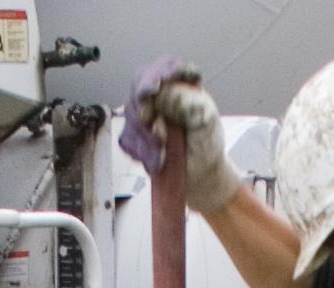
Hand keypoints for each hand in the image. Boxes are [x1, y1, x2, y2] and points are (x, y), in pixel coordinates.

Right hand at [120, 58, 238, 214]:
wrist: (199, 175)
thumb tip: (162, 90)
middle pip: (140, 84)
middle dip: (143, 106)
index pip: (167, 65)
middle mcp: (160, 93)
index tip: (155, 87)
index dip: (158, 72)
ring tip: (162, 155)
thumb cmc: (206, 144)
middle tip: (151, 124)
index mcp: (182, 83)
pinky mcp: (134, 133)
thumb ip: (188, 101)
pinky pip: (126, 137)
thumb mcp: (206, 119)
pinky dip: (140, 151)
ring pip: (131, 113)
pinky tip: (155, 160)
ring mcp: (144, 111)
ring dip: (145, 137)